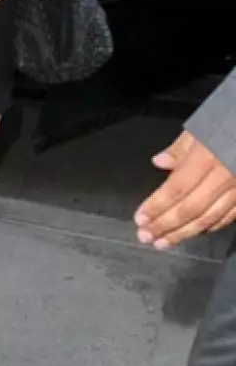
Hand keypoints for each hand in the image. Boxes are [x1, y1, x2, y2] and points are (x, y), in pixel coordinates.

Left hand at [134, 131, 235, 248]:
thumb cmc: (228, 124)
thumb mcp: (201, 127)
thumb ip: (179, 148)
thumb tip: (159, 163)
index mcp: (207, 159)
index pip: (176, 189)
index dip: (157, 206)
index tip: (140, 219)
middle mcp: (225, 178)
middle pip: (190, 208)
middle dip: (165, 225)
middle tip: (145, 237)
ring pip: (209, 218)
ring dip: (184, 232)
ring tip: (164, 241)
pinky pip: (230, 217)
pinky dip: (210, 226)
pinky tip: (195, 232)